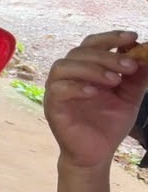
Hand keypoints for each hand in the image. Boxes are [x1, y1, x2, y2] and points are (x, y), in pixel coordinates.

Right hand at [44, 31, 147, 169]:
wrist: (96, 154)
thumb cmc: (108, 124)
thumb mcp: (130, 97)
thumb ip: (138, 77)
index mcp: (85, 69)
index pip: (92, 44)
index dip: (110, 37)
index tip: (132, 37)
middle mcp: (69, 75)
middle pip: (79, 52)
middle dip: (107, 55)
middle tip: (129, 65)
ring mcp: (58, 90)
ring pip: (64, 66)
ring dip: (91, 68)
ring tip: (114, 80)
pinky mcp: (53, 106)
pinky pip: (58, 89)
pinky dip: (76, 87)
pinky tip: (94, 92)